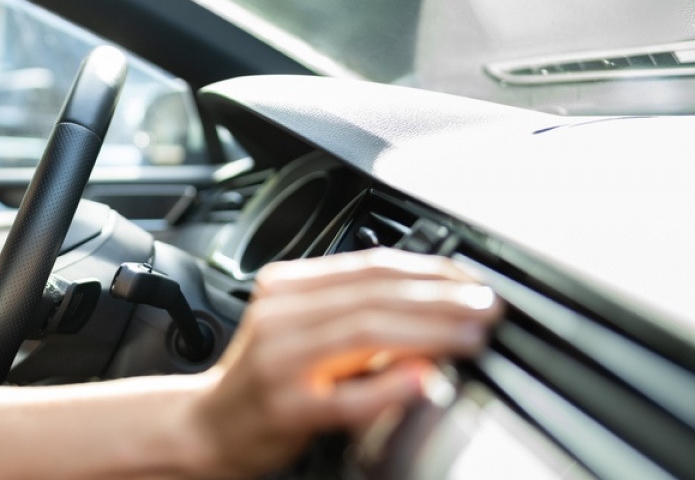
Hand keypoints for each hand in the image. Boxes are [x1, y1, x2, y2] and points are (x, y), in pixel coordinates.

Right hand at [190, 248, 502, 476]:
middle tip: (487, 307)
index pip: (368, 267)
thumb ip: (351, 312)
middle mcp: (280, 315)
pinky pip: (347, 395)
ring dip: (429, 332)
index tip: (472, 282)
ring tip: (472, 336)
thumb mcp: (299, 329)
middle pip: (373, 295)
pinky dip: (389, 385)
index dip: (428, 271)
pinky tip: (424, 379)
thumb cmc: (260, 380)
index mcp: (285, 288)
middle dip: (441, 299)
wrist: (207, 426)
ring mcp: (280, 361)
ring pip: (366, 332)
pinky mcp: (286, 408)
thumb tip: (431, 304)